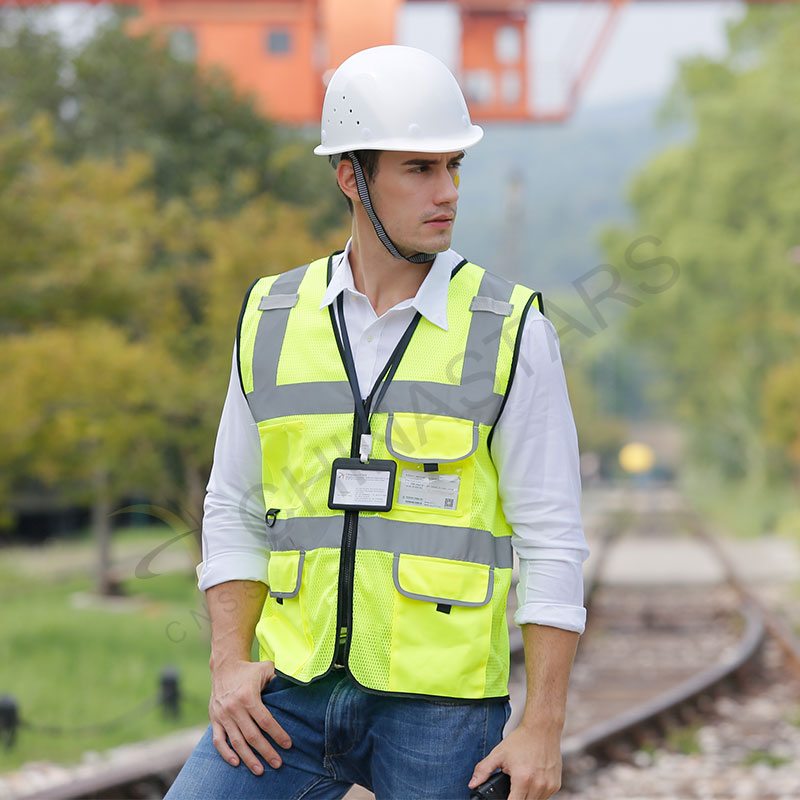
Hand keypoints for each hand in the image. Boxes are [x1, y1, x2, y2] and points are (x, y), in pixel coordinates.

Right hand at [208, 658, 291, 774]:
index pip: (265, 720)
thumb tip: (297, 684)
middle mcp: (234, 707)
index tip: (288, 745)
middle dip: (266, 751)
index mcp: (248, 696)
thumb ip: (279, 678)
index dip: (277, 734)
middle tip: (278, 764)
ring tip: (260, 770)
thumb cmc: (250, 669)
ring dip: (248, 758)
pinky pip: (218, 740)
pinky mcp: (214, 719)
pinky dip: (226, 753)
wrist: (224, 666)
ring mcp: (223, 715)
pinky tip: (236, 762)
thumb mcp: (266, 668)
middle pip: (252, 735)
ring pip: (236, 742)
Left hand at [468, 723, 561, 799]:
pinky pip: (545, 797)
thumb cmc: (521, 740)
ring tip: (521, 782)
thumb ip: (483, 770)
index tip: (503, 797)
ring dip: (526, 797)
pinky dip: (536, 793)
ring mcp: (549, 786)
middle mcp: (538, 786)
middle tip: (511, 786)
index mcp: (523, 780)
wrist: (543, 728)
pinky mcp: (556, 784)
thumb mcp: (498, 753)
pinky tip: (531, 781)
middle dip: (515, 798)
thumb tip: (472, 784)